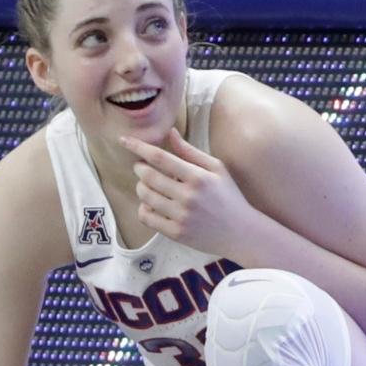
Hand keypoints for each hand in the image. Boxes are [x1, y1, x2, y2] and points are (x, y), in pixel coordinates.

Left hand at [126, 129, 260, 248]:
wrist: (241, 232)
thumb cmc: (229, 197)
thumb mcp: (217, 169)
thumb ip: (191, 152)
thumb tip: (170, 132)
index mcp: (198, 177)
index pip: (160, 158)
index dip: (138, 147)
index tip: (123, 140)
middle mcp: (188, 197)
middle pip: (148, 176)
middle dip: (139, 168)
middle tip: (142, 167)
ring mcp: (181, 216)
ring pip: (145, 196)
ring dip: (141, 187)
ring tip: (149, 185)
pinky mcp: (176, 233)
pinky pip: (146, 217)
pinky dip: (143, 208)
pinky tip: (151, 205)